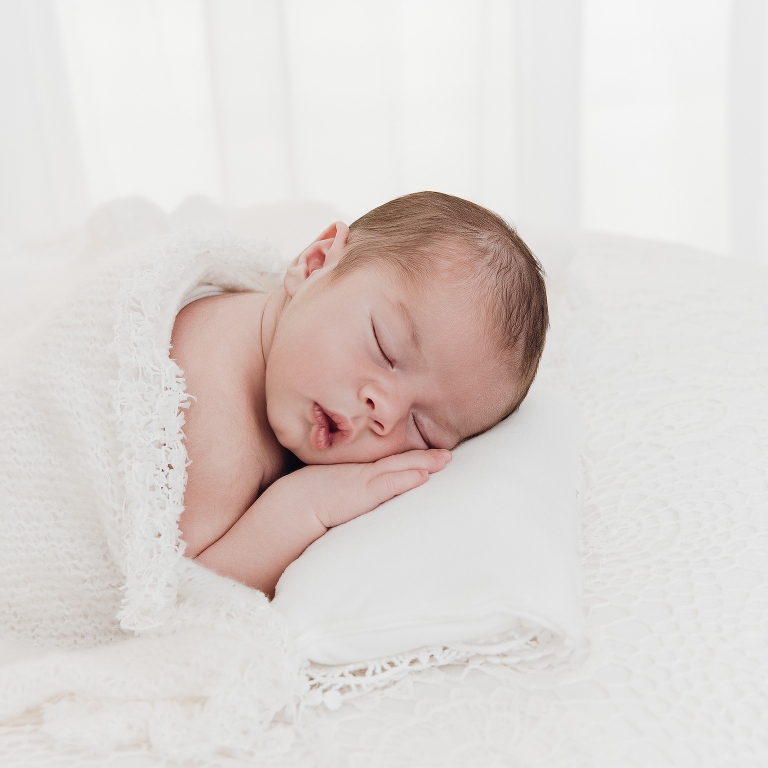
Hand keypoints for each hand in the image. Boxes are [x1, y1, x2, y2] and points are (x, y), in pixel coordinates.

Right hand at [284, 449, 451, 529]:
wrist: (291, 507)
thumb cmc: (304, 502)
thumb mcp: (330, 493)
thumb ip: (346, 493)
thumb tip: (353, 504)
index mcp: (356, 474)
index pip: (387, 464)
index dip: (409, 460)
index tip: (428, 457)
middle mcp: (362, 473)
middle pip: (399, 461)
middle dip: (425, 458)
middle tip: (447, 455)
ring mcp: (363, 481)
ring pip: (399, 467)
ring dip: (424, 463)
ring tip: (445, 460)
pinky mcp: (362, 493)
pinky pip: (388, 483)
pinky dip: (406, 478)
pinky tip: (423, 476)